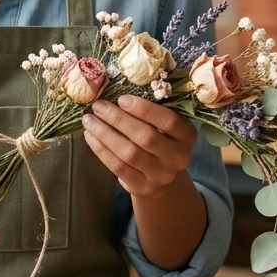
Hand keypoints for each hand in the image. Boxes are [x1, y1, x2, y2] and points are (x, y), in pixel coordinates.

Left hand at [82, 94, 197, 196]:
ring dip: (105, 134)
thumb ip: (150, 112)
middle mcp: (178, 157)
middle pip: (146, 137)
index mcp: (187, 136)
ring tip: (89, 120)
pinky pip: (118, 167)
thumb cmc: (159, 140)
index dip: (145, 109)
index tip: (122, 98)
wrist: (161, 178)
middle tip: (98, 106)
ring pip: (130, 153)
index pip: (170, 121)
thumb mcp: (164, 126)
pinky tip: (90, 136)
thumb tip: (115, 90)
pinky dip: (101, 150)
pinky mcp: (142, 187)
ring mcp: (161, 175)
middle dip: (119, 119)